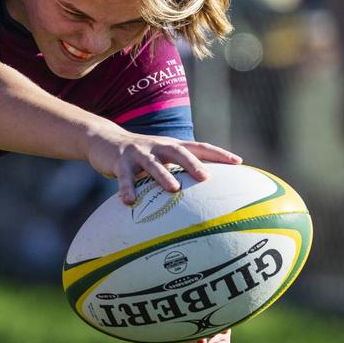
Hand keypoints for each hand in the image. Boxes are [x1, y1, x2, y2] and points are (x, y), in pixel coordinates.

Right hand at [85, 127, 241, 204]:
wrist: (105, 140)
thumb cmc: (142, 156)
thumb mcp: (162, 159)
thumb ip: (180, 171)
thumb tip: (207, 194)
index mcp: (173, 146)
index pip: (200, 147)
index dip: (219, 154)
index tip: (238, 162)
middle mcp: (159, 147)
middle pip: (180, 152)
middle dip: (193, 164)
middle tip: (207, 178)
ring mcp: (139, 153)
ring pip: (153, 164)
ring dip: (163, 176)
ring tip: (173, 189)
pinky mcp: (120, 161)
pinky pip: (124, 177)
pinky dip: (127, 188)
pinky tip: (130, 202)